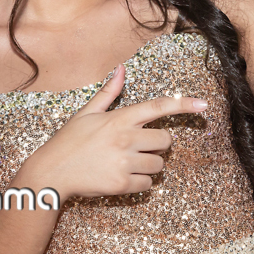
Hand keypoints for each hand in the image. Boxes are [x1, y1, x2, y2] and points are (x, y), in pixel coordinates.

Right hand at [31, 64, 207, 200]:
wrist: (51, 173)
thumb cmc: (69, 141)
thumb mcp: (86, 113)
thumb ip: (109, 93)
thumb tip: (122, 69)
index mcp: (119, 118)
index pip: (158, 107)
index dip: (183, 104)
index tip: (203, 104)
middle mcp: (126, 138)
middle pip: (166, 140)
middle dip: (158, 144)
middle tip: (138, 146)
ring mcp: (125, 162)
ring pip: (159, 164)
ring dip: (150, 165)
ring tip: (126, 163)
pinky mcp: (122, 184)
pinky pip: (148, 184)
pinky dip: (140, 182)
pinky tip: (122, 176)